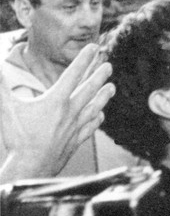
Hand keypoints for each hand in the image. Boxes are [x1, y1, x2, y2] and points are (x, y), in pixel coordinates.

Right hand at [0, 44, 115, 181]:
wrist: (30, 167)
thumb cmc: (18, 138)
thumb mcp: (7, 108)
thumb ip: (1, 86)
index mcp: (55, 101)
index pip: (72, 74)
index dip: (84, 59)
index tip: (94, 48)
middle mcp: (70, 112)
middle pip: (88, 89)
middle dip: (99, 75)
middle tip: (108, 65)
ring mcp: (75, 127)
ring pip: (94, 107)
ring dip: (103, 96)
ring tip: (112, 87)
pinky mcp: (75, 141)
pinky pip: (90, 128)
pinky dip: (97, 120)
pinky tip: (101, 115)